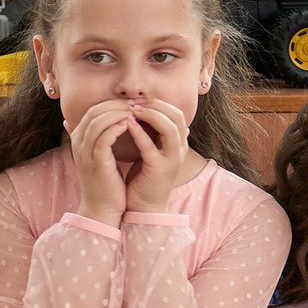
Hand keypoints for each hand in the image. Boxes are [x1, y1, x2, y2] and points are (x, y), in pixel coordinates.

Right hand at [65, 98, 136, 224]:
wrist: (102, 208)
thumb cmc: (106, 182)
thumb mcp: (100, 156)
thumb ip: (101, 138)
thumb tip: (112, 123)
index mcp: (78, 140)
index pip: (92, 110)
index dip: (113, 103)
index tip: (132, 103)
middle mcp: (78, 143)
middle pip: (94, 112)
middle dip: (117, 104)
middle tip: (137, 103)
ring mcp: (84, 152)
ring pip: (98, 121)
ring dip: (119, 113)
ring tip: (136, 111)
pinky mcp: (95, 161)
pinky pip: (104, 137)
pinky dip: (117, 127)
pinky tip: (131, 124)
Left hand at [118, 97, 190, 213]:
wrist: (144, 207)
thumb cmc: (143, 179)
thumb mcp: (150, 152)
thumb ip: (150, 135)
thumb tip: (142, 114)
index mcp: (177, 144)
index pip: (176, 113)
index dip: (159, 103)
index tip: (139, 99)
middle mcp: (179, 149)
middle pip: (176, 116)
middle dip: (156, 105)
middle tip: (135, 100)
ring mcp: (172, 159)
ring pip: (169, 128)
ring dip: (150, 115)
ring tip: (132, 109)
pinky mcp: (159, 169)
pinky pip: (151, 147)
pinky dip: (140, 134)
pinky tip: (127, 125)